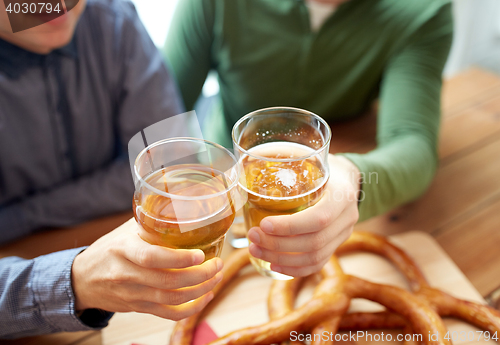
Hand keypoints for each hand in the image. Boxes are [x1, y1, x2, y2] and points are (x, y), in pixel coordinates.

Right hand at [71, 219, 222, 320]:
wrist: (82, 279)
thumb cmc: (109, 249)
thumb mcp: (125, 230)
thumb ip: (150, 220)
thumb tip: (183, 203)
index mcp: (123, 249)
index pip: (151, 257)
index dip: (178, 259)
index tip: (200, 254)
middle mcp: (126, 274)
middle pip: (167, 282)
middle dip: (199, 276)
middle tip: (217, 264)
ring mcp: (132, 294)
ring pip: (171, 300)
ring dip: (199, 291)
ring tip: (216, 277)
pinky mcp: (138, 308)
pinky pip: (167, 314)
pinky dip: (190, 309)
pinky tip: (205, 297)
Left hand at [247, 155, 359, 276]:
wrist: (349, 176)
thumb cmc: (321, 165)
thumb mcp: (310, 158)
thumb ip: (286, 162)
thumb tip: (243, 167)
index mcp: (342, 194)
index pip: (319, 218)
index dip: (290, 226)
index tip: (264, 224)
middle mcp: (347, 217)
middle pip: (314, 242)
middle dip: (279, 245)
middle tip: (253, 238)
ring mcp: (344, 233)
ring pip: (314, 257)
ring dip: (281, 259)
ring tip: (256, 251)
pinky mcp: (337, 244)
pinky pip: (317, 264)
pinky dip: (294, 269)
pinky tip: (274, 266)